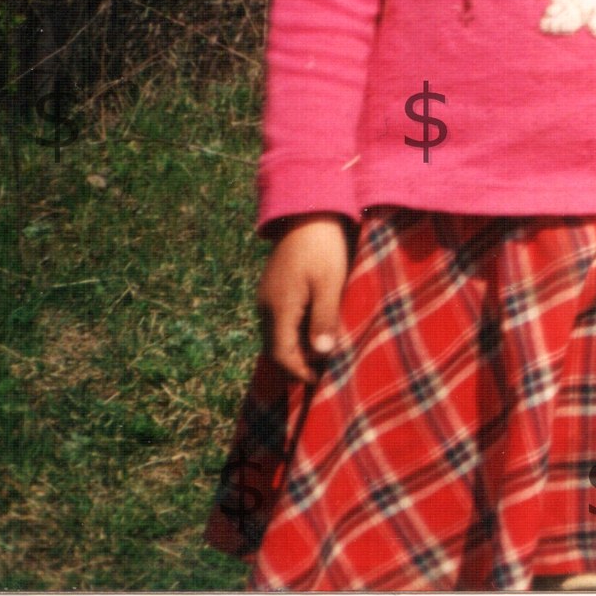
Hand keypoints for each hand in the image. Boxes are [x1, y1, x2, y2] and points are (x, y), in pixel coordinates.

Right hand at [259, 213, 353, 382]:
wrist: (308, 213)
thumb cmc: (323, 248)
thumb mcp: (329, 284)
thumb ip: (323, 319)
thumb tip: (320, 354)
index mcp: (279, 308)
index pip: (282, 354)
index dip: (299, 371)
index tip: (319, 382)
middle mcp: (266, 306)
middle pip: (276, 348)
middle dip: (296, 364)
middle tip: (321, 374)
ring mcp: (266, 297)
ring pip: (276, 335)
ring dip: (294, 349)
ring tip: (319, 357)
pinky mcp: (273, 288)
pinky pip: (278, 321)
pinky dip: (292, 334)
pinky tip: (311, 332)